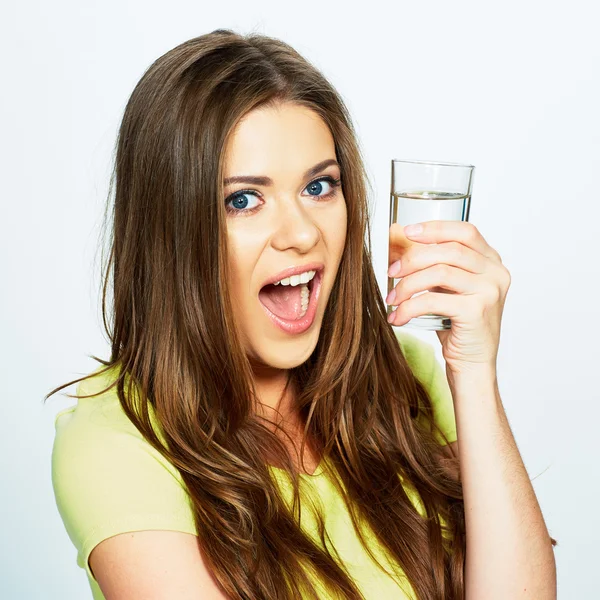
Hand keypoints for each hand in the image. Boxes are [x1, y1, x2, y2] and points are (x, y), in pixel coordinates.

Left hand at [386, 220, 510, 374]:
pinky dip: (409, 307)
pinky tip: (397, 316)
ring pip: (439, 272)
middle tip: (391, 271)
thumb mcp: (444, 288)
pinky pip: (434, 300)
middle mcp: (496, 273)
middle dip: (413, 258)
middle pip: (449, 250)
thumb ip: (430, 265)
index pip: (466, 231)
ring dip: (408, 284)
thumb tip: (395, 240)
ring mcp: (490, 292)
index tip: (407, 232)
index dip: (435, 228)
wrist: (472, 363)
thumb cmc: (456, 324)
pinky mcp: (477, 312)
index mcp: (491, 262)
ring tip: (392, 298)